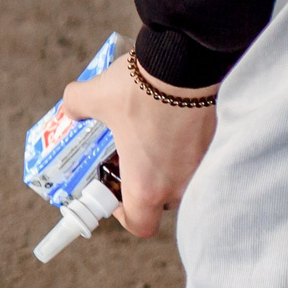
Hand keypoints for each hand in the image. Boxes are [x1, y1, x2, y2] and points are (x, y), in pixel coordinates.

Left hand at [62, 55, 218, 238]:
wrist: (186, 63)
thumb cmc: (139, 89)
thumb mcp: (95, 97)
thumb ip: (75, 106)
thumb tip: (70, 108)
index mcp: (147, 186)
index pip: (140, 224)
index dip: (123, 215)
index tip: (113, 192)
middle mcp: (180, 184)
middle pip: (160, 200)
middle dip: (142, 183)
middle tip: (125, 159)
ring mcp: (202, 166)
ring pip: (180, 178)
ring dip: (164, 165)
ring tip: (147, 136)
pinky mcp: (217, 145)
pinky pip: (197, 157)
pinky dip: (183, 147)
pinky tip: (170, 121)